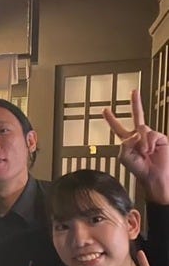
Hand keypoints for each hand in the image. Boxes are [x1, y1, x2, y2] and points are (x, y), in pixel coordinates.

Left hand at [104, 89, 168, 203]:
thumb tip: (135, 133)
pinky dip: (149, 143)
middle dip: (136, 102)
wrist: (153, 175)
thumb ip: (125, 143)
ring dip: (142, 142)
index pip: (117, 127)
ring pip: (142, 129)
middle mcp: (139, 136)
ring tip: (144, 152)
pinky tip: (152, 150)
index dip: (111, 119)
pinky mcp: (160, 138)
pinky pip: (151, 134)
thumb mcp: (124, 157)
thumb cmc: (138, 168)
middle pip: (137, 115)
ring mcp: (150, 136)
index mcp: (127, 141)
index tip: (104, 110)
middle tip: (134, 91)